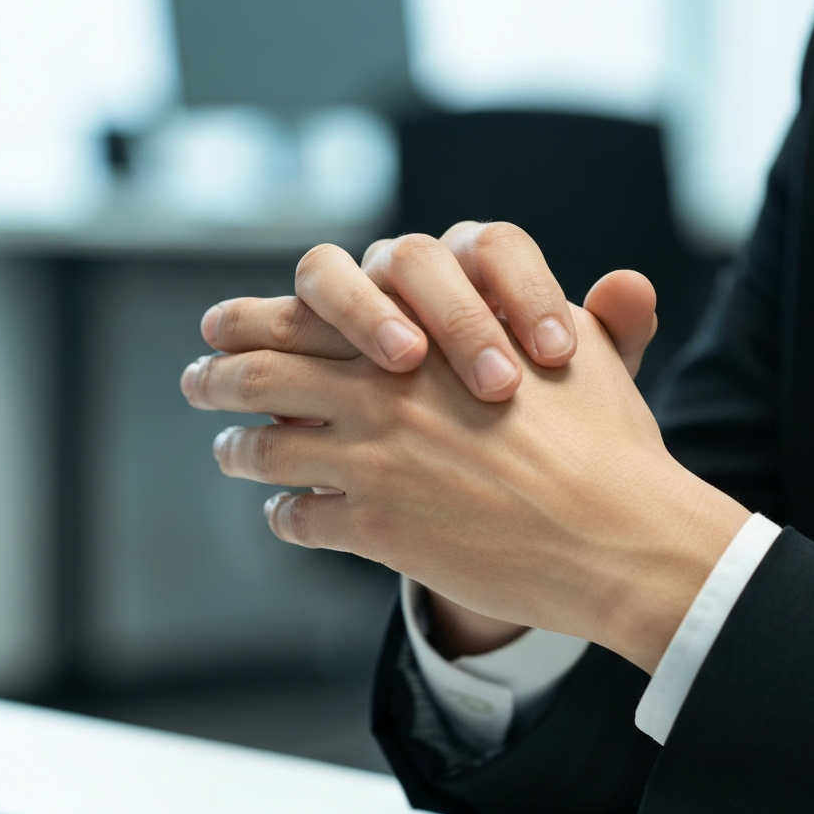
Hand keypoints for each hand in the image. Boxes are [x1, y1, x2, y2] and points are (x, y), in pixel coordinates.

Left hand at [192, 221, 658, 657]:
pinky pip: (298, 518)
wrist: (615, 533)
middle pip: (263, 376)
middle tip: (195, 379)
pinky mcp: (376, 529)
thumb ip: (572, 313)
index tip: (224, 326)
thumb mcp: (587, 353)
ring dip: (237, 450)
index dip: (255, 320)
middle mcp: (381, 392)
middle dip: (217, 376)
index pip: (309, 313)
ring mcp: (372, 461)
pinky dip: (282, 514)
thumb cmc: (607, 440)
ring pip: (265, 449)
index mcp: (420, 337)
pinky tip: (285, 514)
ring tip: (228, 451)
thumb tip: (618, 280)